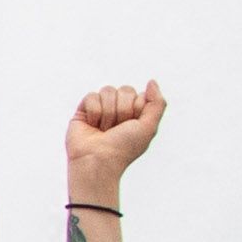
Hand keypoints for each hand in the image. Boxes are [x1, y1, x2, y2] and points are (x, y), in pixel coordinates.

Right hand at [66, 77, 165, 199]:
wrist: (98, 160)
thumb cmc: (124, 147)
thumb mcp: (149, 127)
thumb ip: (157, 103)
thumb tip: (151, 81)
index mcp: (136, 113)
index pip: (140, 94)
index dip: (137, 108)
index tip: (132, 125)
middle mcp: (119, 109)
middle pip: (125, 90)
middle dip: (123, 110)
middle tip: (117, 129)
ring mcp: (101, 108)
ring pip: (108, 90)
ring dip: (108, 113)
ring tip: (103, 129)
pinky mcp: (84, 109)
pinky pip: (91, 96)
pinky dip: (94, 112)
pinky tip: (92, 126)